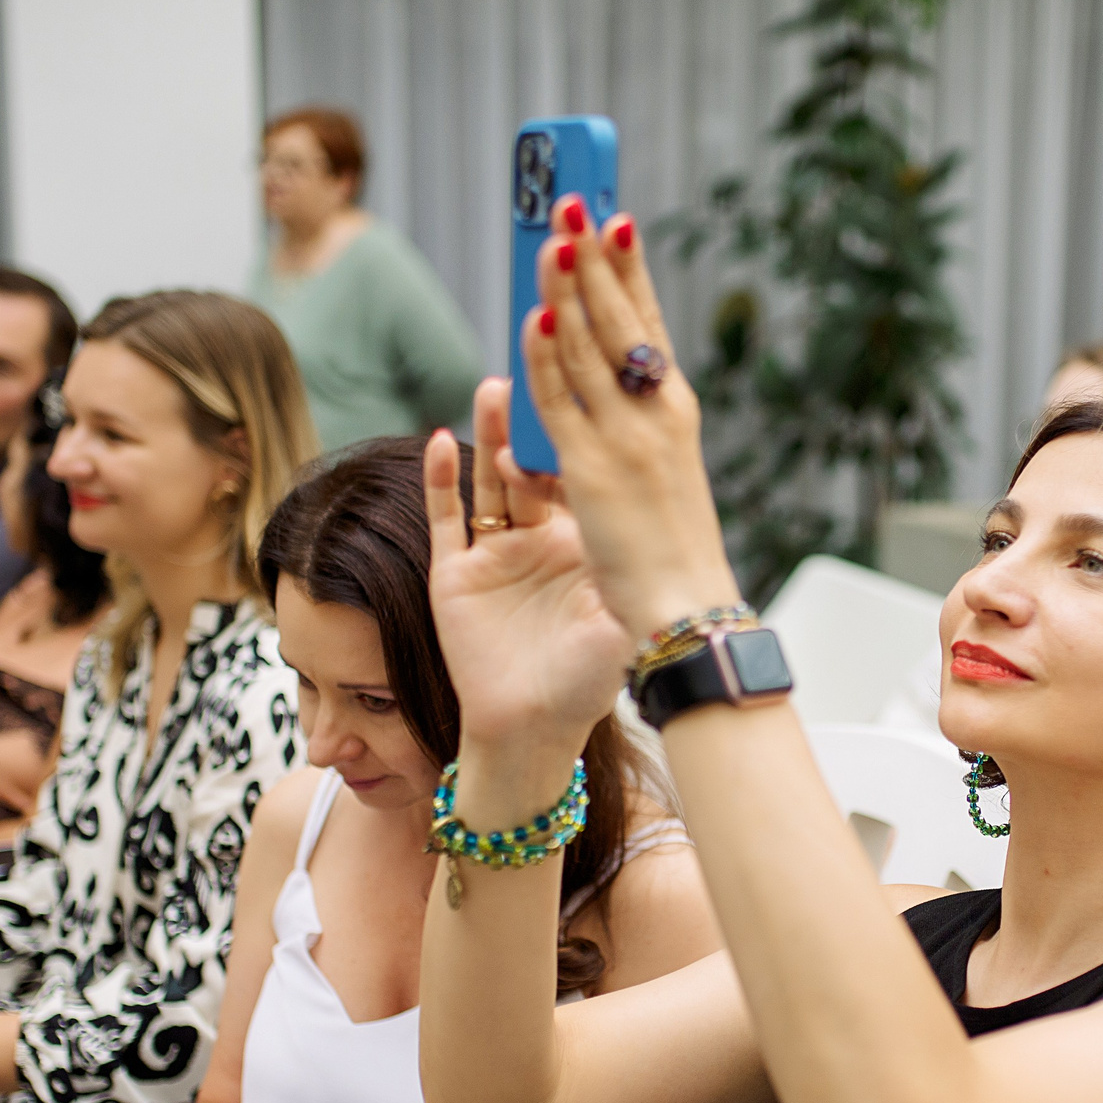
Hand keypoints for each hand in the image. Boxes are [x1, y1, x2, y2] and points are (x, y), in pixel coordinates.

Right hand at [425, 380, 634, 751]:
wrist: (532, 733)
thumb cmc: (585, 686)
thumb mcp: (617, 621)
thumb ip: (629, 575)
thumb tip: (661, 531)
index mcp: (582, 546)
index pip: (581, 473)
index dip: (582, 431)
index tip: (592, 384)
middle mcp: (538, 541)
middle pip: (533, 463)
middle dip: (535, 418)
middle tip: (542, 369)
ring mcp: (495, 555)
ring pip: (488, 478)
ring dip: (490, 434)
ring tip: (495, 386)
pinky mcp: (455, 575)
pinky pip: (446, 518)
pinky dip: (441, 478)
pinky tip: (441, 439)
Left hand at [521, 196, 740, 637]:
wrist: (687, 610)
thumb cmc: (672, 555)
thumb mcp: (661, 477)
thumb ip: (631, 432)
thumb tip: (598, 395)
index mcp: (675, 412)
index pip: (650, 323)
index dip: (631, 269)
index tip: (616, 219)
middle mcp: (656, 413)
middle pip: (621, 319)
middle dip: (596, 256)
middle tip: (574, 200)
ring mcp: (626, 437)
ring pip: (589, 346)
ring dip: (569, 284)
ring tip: (550, 234)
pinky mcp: (592, 469)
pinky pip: (560, 399)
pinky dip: (548, 352)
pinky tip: (537, 311)